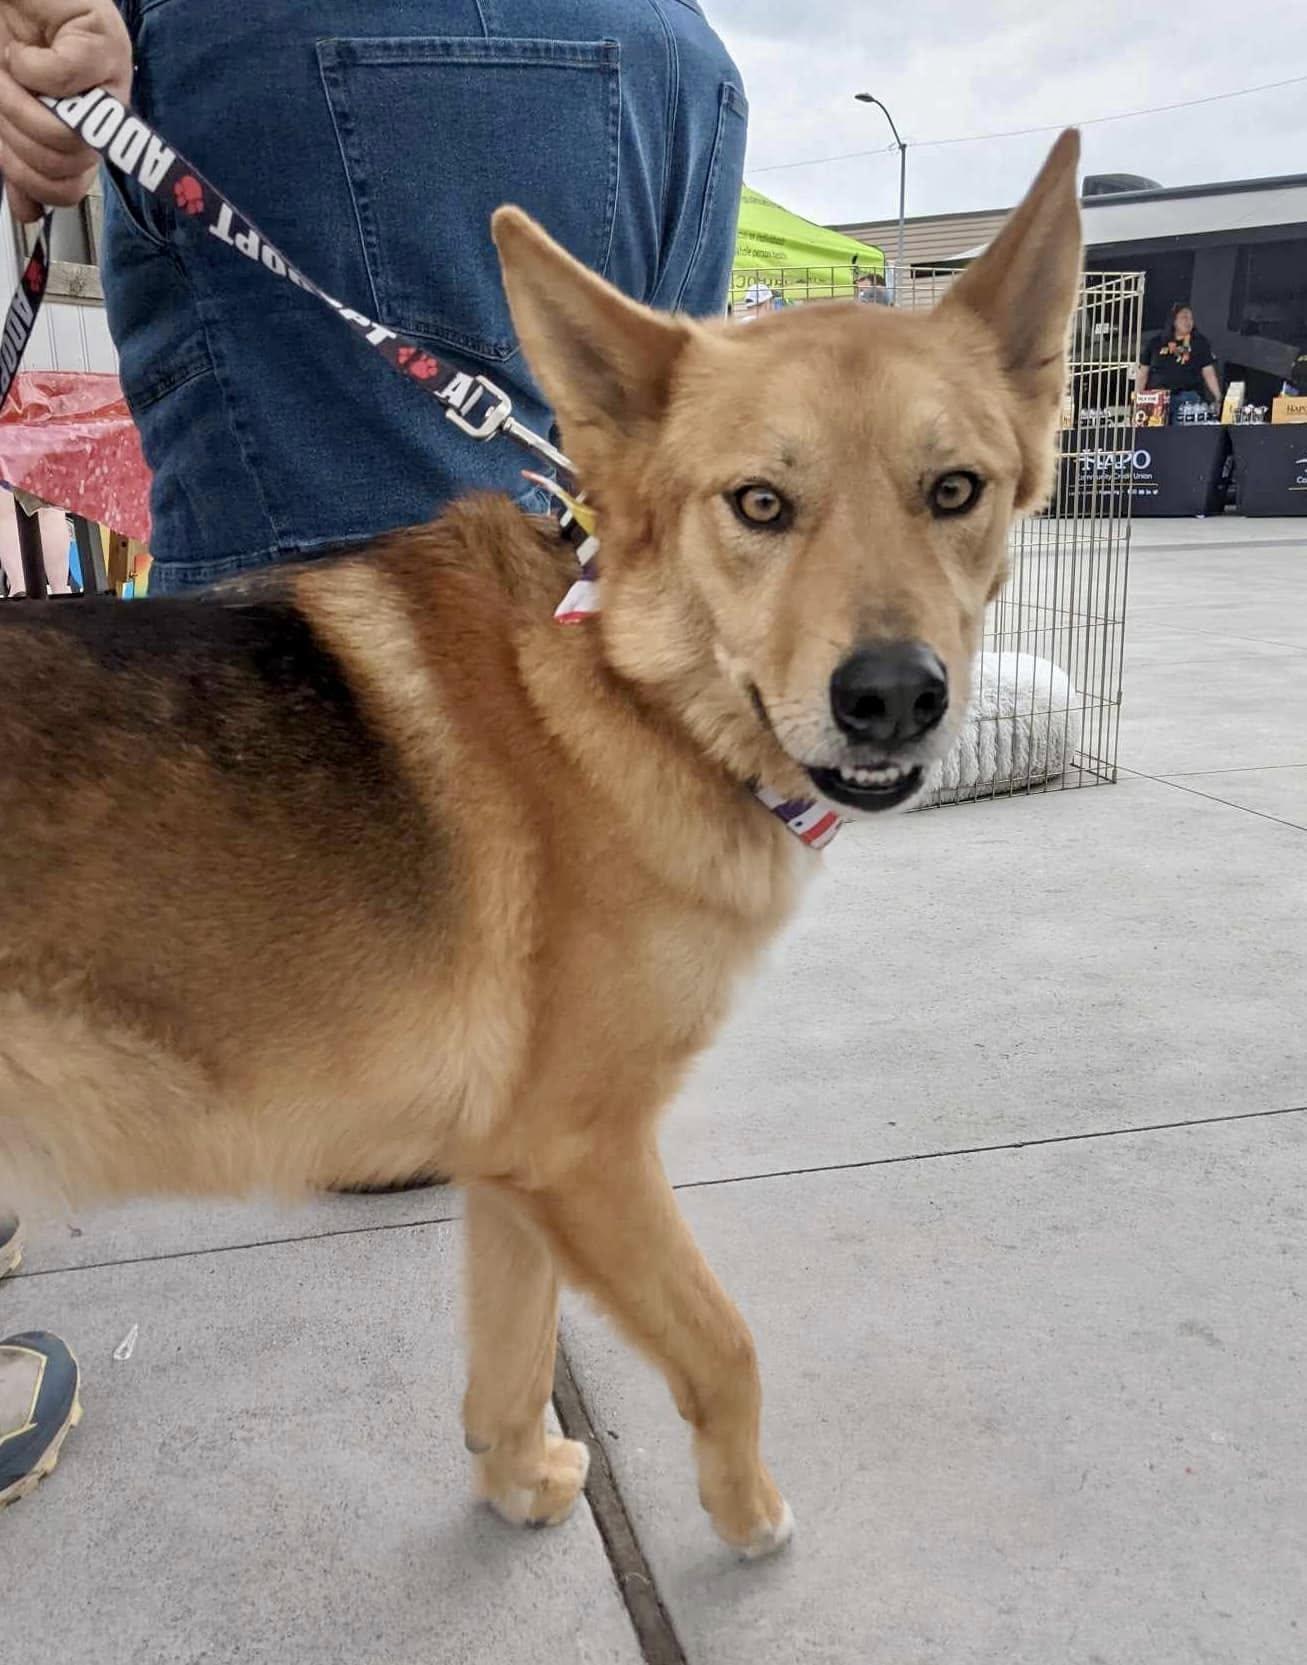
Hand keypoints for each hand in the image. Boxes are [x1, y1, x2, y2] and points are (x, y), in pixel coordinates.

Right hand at [0, 0, 130, 221]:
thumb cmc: (1, 42)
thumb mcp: (3, 112)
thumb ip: (16, 162)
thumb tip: (27, 214)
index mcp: (84, 135)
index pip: (66, 189)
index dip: (28, 178)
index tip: (6, 147)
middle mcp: (104, 114)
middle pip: (62, 164)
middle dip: (15, 131)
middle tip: (4, 96)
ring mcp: (111, 79)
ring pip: (65, 131)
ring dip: (16, 99)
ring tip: (11, 70)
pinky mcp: (105, 40)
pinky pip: (64, 78)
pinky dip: (28, 63)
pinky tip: (26, 48)